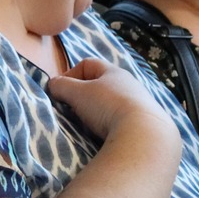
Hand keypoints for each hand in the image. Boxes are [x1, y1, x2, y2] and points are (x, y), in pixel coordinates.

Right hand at [44, 56, 176, 146]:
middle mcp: (129, 83)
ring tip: (91, 123)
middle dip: (84, 94)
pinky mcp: (145, 121)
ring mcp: (140, 102)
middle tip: (74, 108)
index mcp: (113, 72)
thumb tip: (53, 84)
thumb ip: (62, 86)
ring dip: (99, 110)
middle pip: (101, 84)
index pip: (88, 64)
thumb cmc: (107, 106)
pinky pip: (123, 117)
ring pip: (112, 101)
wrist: (143, 133)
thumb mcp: (78, 93)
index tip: (62, 91)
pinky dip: (112, 122)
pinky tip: (108, 132)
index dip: (70, 74)